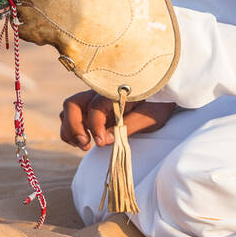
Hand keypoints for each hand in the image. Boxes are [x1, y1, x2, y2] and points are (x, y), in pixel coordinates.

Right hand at [59, 91, 175, 150]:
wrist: (165, 91)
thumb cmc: (159, 102)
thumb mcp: (150, 116)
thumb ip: (129, 126)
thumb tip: (107, 138)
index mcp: (115, 91)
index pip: (95, 107)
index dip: (96, 127)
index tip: (103, 142)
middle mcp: (100, 93)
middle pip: (73, 104)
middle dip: (74, 127)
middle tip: (86, 145)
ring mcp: (94, 99)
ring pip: (69, 110)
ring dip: (71, 129)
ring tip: (84, 145)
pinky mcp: (92, 109)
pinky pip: (73, 116)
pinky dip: (72, 129)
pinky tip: (84, 141)